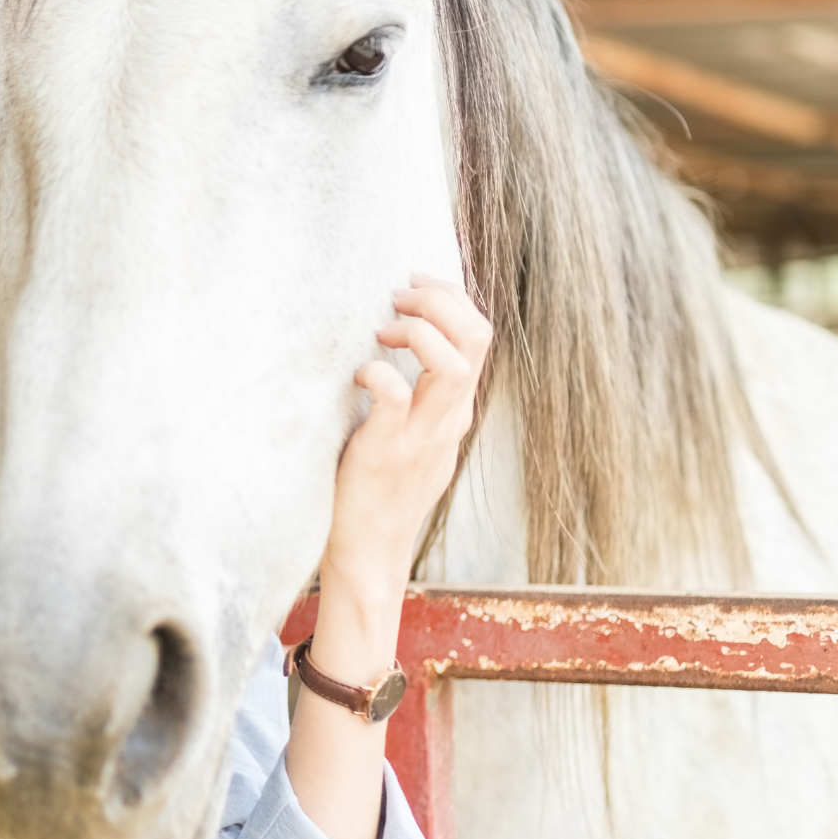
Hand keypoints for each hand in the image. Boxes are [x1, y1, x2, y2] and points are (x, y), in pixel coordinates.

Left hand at [319, 277, 491, 617]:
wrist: (369, 552)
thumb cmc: (382, 488)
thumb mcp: (419, 436)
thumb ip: (424, 396)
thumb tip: (407, 343)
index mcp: (456, 410)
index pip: (480, 335)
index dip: (452, 297)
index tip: (413, 285)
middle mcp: (448, 420)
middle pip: (477, 338)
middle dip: (441, 300)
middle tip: (399, 295)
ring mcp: (421, 437)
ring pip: (452, 365)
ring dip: (418, 332)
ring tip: (383, 329)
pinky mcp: (386, 453)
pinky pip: (395, 397)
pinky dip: (378, 373)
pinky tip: (357, 376)